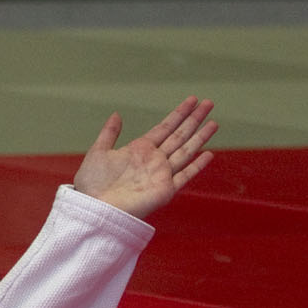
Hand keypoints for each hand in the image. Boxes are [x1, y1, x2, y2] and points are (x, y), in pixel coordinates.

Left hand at [72, 97, 217, 219]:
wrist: (94, 207)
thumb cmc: (92, 183)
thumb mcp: (98, 151)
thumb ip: (109, 133)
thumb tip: (116, 114)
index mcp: (139, 149)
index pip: (165, 127)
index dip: (179, 113)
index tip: (193, 100)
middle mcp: (154, 160)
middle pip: (179, 135)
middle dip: (194, 119)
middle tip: (209, 103)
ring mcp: (161, 174)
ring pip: (186, 151)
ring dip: (200, 137)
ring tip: (214, 122)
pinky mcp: (165, 190)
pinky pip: (185, 176)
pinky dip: (197, 165)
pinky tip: (208, 153)